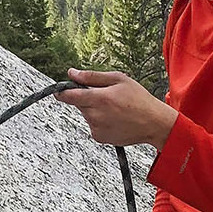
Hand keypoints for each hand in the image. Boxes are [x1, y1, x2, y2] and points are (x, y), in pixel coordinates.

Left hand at [56, 69, 179, 148]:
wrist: (154, 123)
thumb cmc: (139, 99)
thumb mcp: (118, 79)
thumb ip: (92, 76)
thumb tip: (72, 73)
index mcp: (99, 98)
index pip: (69, 96)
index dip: (61, 92)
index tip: (58, 90)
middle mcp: (95, 115)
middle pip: (79, 104)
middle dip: (86, 98)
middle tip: (105, 96)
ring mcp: (96, 128)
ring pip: (86, 114)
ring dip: (94, 110)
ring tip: (114, 109)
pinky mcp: (100, 138)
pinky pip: (92, 125)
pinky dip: (99, 121)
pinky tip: (114, 119)